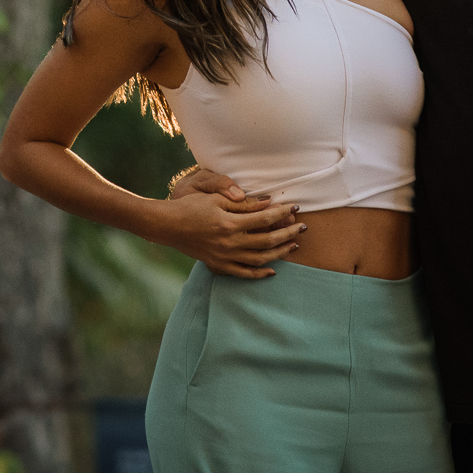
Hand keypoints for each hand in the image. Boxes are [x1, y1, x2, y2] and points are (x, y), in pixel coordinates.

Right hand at [151, 172, 300, 277]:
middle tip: (303, 228)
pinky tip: (272, 270)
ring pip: (260, 259)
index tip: (296, 207)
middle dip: (288, 233)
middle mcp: (230, 243)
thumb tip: (268, 203)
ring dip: (279, 253)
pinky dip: (259, 273)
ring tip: (293, 245)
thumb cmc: (191, 207)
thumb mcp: (216, 199)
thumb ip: (243, 203)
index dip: (283, 212)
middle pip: (268, 241)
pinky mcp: (218, 265)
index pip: (265, 218)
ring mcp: (225, 257)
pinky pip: (243, 273)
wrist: (168, 226)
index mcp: (230, 223)